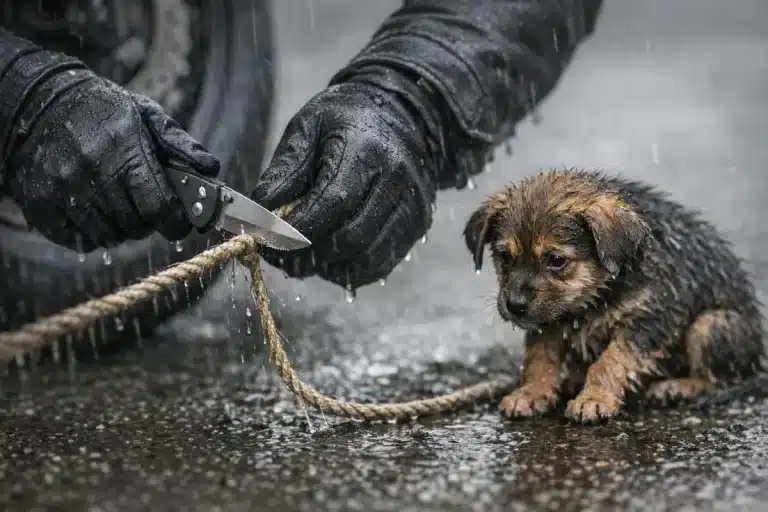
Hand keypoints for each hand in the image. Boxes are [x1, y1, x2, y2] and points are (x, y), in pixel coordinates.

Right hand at [4, 65, 219, 251]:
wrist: (42, 102)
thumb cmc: (105, 112)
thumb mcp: (146, 115)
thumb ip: (180, 145)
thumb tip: (211, 169)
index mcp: (125, 148)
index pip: (160, 207)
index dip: (176, 223)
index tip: (181, 223)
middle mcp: (93, 170)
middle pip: (136, 226)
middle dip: (148, 222)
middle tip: (145, 206)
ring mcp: (64, 188)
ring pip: (109, 236)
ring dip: (121, 228)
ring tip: (119, 205)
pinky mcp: (41, 203)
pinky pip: (79, 240)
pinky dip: (92, 233)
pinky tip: (94, 210)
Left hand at [250, 71, 443, 290]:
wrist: (401, 117)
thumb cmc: (346, 121)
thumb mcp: (307, 129)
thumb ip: (284, 171)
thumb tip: (259, 215)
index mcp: (367, 150)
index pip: (333, 202)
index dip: (296, 229)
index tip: (266, 238)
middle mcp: (397, 182)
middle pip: (351, 238)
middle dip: (308, 253)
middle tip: (278, 253)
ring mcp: (412, 208)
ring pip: (366, 259)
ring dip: (328, 266)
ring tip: (302, 254)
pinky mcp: (416, 228)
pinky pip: (379, 265)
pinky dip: (349, 269)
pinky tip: (330, 255)